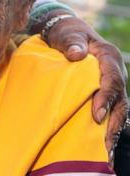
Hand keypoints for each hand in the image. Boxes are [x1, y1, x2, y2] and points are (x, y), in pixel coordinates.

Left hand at [47, 15, 128, 152]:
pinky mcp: (104, 90)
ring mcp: (111, 81)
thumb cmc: (66, 33)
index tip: (96, 115)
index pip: (112, 79)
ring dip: (113, 130)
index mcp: (109, 56)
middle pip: (120, 99)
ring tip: (105, 154)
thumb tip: (76, 54)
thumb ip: (71, 43)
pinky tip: (101, 145)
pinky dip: (108, 126)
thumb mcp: (67, 34)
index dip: (106, 97)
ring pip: (119, 109)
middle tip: (104, 146)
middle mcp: (115, 71)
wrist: (66, 32)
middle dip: (114, 123)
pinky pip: (111, 109)